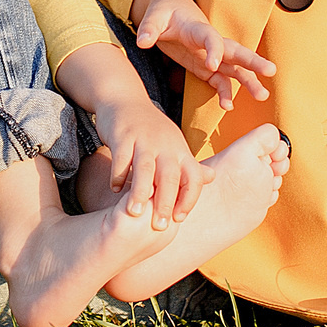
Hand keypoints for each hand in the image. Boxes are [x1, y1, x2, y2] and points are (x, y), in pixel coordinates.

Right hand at [97, 94, 209, 227]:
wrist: (125, 99)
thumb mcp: (174, 145)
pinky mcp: (123, 135)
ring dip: (140, 192)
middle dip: (166, 202)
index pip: (193, 178)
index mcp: (180, 151)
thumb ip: (189, 165)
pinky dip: (118, 175)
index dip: (189, 199)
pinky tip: (114, 189)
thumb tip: (212, 178)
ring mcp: (144, 139)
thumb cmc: (151, 130)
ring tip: (134, 213)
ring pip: (145, 169)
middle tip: (159, 226)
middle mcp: (166, 145)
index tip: (178, 220)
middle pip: (170, 177)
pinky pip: (121, 158)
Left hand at [128, 0, 273, 109]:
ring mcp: (210, 55)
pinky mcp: (205, 66)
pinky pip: (220, 80)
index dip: (214, 51)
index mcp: (198, 28)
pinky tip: (228, 107)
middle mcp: (210, 42)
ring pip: (234, 68)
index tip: (213, 65)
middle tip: (271, 70)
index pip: (211, 38)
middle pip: (235, 51)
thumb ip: (149, 28)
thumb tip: (142, 41)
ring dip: (248, 81)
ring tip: (262, 96)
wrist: (171, 8)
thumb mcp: (154, 16)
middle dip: (253, 61)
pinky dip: (225, 92)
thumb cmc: (165, 10)